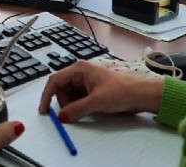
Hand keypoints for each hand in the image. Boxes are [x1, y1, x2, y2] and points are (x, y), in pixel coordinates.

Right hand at [38, 60, 163, 121]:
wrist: (140, 94)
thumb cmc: (122, 90)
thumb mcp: (97, 101)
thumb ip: (77, 109)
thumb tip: (62, 116)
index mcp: (80, 69)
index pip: (55, 80)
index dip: (47, 95)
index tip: (44, 110)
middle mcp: (81, 73)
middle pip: (61, 89)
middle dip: (64, 102)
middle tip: (72, 113)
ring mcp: (86, 81)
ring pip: (69, 95)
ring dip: (72, 105)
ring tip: (87, 109)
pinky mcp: (92, 89)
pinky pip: (78, 98)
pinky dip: (79, 105)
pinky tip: (90, 108)